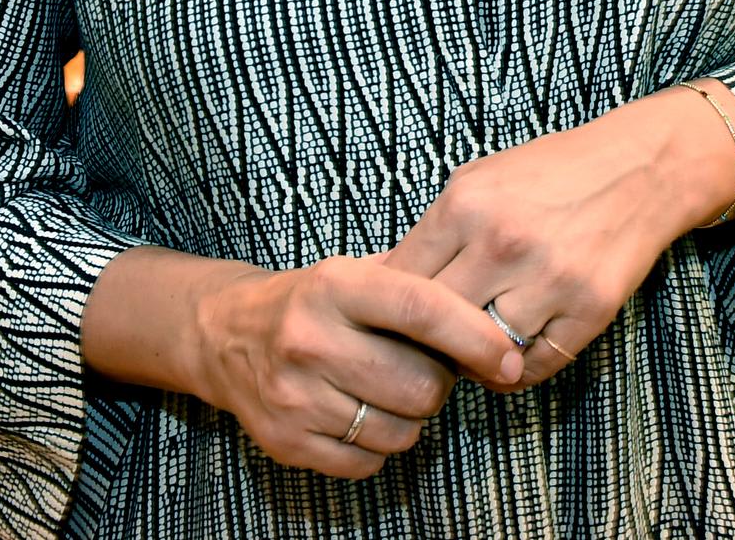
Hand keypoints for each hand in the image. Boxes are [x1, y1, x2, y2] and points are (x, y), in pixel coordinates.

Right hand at [185, 255, 524, 478]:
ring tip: (388, 390)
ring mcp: (294, 396)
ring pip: (400, 430)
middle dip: (439, 383)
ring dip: (410, 418)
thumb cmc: (313, 302)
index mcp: (335, 286)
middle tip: (425, 369)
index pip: (420, 308)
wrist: (225, 335)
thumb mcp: (356, 272)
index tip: (508, 358)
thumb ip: (419, 286)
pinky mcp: (286, 442)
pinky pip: (369, 462)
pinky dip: (378, 446)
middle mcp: (309, 339)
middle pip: (419, 384)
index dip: (474, 335)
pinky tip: (360, 414)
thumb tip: (494, 314)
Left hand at [383, 88, 734, 391]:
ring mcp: (550, 279)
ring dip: (471, 360)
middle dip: (425, 341)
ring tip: (469, 350)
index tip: (388, 322)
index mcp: (465, 205)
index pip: (400, 283)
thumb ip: (431, 232)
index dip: (388, 310)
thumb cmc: (550, 173)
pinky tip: (509, 351)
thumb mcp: (477, 182)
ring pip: (483, 352)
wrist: (638, 167)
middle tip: (425, 347)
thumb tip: (377, 277)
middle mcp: (504, 242)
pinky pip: (534, 366)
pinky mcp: (590, 309)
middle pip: (436, 324)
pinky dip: (514, 369)